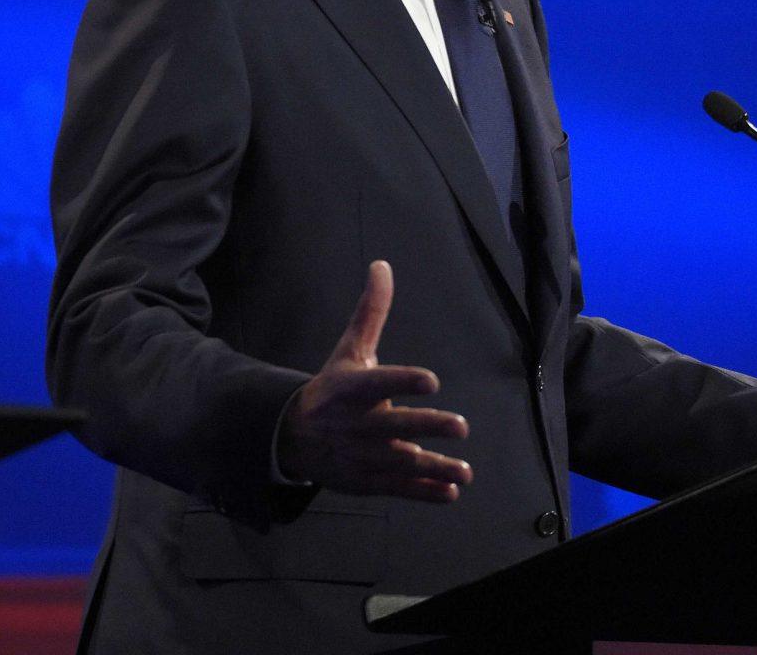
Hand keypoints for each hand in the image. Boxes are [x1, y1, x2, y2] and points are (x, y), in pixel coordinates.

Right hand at [277, 260, 472, 501]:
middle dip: (426, 427)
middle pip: (394, 427)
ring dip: (433, 468)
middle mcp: (356, 424)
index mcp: (352, 389)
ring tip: (465, 471)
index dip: (403, 382)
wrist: (291, 437)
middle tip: (461, 426)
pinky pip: (397, 488)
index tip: (431, 380)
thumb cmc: (332, 387)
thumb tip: (382, 264)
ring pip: (400, 464)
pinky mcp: (365, 481)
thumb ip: (371, 311)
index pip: (379, 383)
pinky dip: (424, 493)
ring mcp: (361, 457)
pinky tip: (451, 491)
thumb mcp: (350, 348)